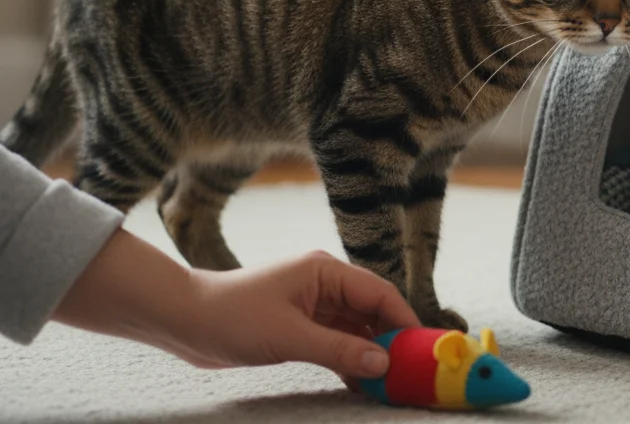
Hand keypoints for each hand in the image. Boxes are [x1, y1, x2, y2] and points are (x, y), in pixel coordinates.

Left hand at [55, 231, 419, 379]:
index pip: (380, 294)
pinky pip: (337, 341)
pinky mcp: (300, 325)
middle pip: (373, 311)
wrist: (182, 321)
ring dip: (371, 353)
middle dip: (392, 340)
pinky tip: (361, 382)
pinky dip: (350, 359)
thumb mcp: (289, 337)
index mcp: (326, 272)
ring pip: (357, 328)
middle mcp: (325, 283)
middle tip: (410, 371)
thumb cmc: (231, 317)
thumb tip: (383, 364)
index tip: (422, 350)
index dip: (404, 322)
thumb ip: (339, 350)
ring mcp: (313, 305)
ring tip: (390, 382)